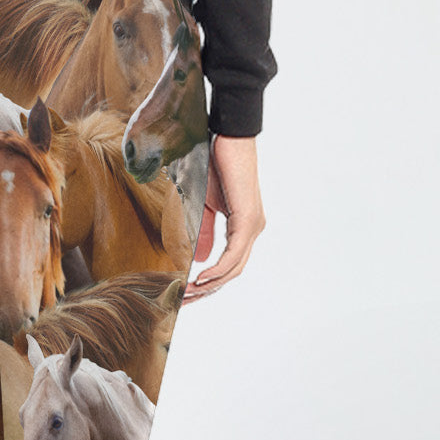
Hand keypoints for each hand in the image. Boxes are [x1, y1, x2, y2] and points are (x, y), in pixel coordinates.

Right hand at [188, 134, 265, 299]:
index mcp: (245, 227)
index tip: (188, 292)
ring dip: (211, 284)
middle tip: (185, 300)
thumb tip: (199, 259)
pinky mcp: (248, 220)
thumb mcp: (205, 206)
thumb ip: (205, 233)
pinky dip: (218, 269)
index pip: (229, 265)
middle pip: (232, 272)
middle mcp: (254, 229)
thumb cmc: (217, 166)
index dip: (209, 282)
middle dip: (207, 290)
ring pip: (234, 268)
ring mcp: (254, 226)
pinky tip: (202, 278)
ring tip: (190, 293)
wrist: (228, 138)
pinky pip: (233, 255)